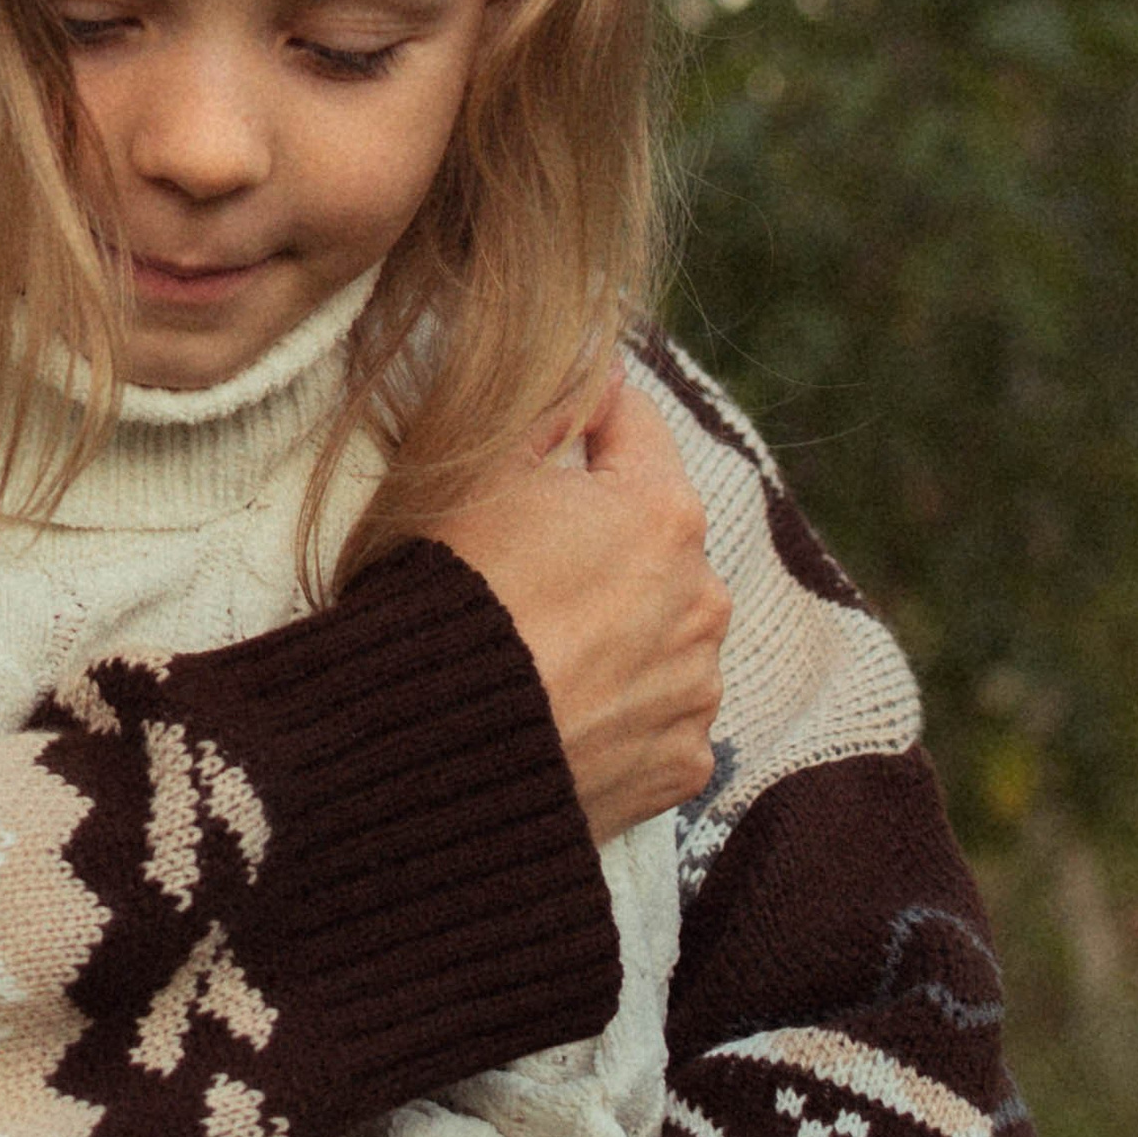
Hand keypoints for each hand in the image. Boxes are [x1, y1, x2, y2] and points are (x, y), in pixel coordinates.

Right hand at [435, 377, 729, 842]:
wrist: (434, 749)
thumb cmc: (449, 599)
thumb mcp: (474, 478)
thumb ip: (543, 412)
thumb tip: (590, 371)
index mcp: (662, 511)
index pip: (635, 428)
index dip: (587, 421)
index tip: (554, 434)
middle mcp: (703, 598)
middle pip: (655, 542)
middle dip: (602, 544)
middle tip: (525, 570)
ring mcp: (696, 689)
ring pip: (664, 635)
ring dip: (620, 634)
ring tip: (542, 653)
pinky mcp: (681, 765)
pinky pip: (658, 721)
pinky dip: (621, 714)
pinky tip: (563, 713)